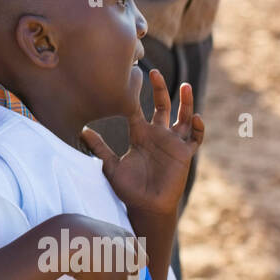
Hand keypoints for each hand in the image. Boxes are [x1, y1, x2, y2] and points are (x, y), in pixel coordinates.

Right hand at [66, 218, 145, 279]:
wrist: (57, 234)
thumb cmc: (67, 235)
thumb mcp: (93, 235)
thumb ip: (108, 248)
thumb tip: (117, 271)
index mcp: (126, 238)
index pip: (141, 261)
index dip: (125, 272)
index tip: (105, 270)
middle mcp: (129, 254)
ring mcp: (122, 270)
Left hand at [81, 70, 204, 218]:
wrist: (146, 207)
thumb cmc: (128, 188)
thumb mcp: (110, 165)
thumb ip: (99, 148)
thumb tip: (82, 131)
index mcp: (139, 134)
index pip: (137, 109)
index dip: (134, 95)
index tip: (130, 78)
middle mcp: (157, 134)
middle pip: (161, 105)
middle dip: (160, 89)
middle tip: (154, 72)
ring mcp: (173, 143)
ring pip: (183, 117)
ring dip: (186, 102)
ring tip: (185, 86)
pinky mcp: (185, 154)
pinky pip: (195, 138)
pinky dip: (198, 128)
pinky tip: (196, 118)